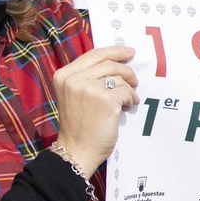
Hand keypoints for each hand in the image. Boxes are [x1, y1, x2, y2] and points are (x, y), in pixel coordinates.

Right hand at [52, 45, 138, 174]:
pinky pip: (126, 92)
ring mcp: (90, 89)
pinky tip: (126, 108)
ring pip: (119, 78)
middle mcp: (74, 79)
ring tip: (126, 101)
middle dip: (126, 71)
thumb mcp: (73, 95)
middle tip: (135, 80)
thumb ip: (87, 77)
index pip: (93, 54)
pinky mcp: (106, 100)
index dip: (114, 51)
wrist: (76, 150)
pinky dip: (130, 100)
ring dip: (128, 89)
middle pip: (110, 63)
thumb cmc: (78, 125)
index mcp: (64, 75)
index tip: (128, 51)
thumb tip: (116, 63)